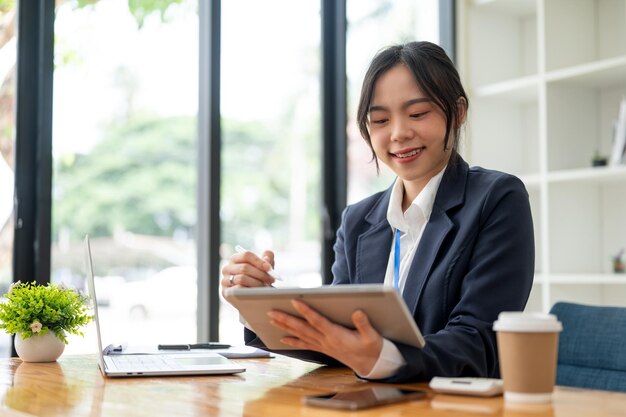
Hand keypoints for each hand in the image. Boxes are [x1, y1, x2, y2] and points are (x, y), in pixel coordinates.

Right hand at [221, 249, 275, 297]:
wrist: (251, 298)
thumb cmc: (258, 278)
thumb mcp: (264, 268)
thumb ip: (268, 259)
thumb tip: (267, 259)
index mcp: (235, 258)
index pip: (246, 255)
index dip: (259, 261)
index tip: (269, 268)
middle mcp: (227, 268)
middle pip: (244, 267)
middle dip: (260, 274)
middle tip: (271, 279)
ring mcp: (225, 280)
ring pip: (241, 278)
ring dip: (256, 283)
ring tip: (265, 287)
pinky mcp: (225, 292)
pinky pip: (238, 290)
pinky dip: (250, 291)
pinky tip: (257, 293)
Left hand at [268, 300, 382, 375]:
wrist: (371, 364)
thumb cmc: (371, 347)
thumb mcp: (372, 336)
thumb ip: (364, 324)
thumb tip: (357, 312)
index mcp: (337, 335)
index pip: (318, 321)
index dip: (306, 311)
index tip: (295, 301)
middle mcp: (326, 341)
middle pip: (303, 328)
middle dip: (286, 319)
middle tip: (272, 312)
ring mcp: (323, 345)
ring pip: (300, 335)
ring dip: (285, 327)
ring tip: (272, 320)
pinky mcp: (323, 348)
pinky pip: (305, 344)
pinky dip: (293, 341)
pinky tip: (282, 338)